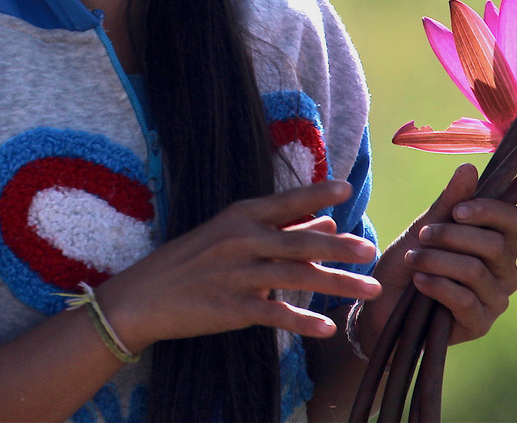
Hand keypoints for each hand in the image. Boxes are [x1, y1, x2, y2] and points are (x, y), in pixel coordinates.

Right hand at [95, 181, 380, 350]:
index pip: (284, 202)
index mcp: (240, 217)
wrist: (145, 295)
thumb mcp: (232, 233)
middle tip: (370, 251)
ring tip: (370, 289)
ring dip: (337, 284)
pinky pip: (274, 313)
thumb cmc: (192, 260)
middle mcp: (240, 241)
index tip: (346, 188)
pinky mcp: (232, 308)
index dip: (315, 194)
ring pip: (295, 277)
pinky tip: (327, 327)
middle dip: (338, 248)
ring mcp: (236, 275)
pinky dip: (302, 321)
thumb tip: (327, 220)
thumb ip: (283, 227)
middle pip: (298, 242)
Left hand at [364, 163, 516, 346]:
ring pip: (475, 270)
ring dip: (436, 260)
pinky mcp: (480, 324)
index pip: (512, 220)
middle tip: (422, 236)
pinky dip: (436, 285)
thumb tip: (469, 167)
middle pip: (495, 245)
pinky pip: (464, 299)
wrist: (383, 303)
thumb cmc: (410, 262)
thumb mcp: (424, 227)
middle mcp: (505, 272)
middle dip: (451, 235)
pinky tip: (418, 282)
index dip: (487, 211)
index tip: (456, 211)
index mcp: (498, 243)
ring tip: (412, 259)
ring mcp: (495, 300)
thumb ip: (449, 202)